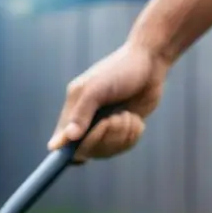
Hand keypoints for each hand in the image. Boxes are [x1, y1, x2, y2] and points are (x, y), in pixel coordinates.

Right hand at [47, 42, 169, 161]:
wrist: (151, 62)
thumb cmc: (120, 70)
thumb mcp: (97, 89)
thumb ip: (81, 114)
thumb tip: (66, 138)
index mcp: (72, 110)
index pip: (60, 143)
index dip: (69, 150)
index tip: (85, 144)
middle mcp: (85, 122)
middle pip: (86, 151)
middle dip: (105, 137)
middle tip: (116, 118)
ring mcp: (104, 127)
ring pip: (106, 151)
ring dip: (121, 135)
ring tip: (127, 115)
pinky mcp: (122, 130)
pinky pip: (122, 147)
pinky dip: (132, 135)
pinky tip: (135, 119)